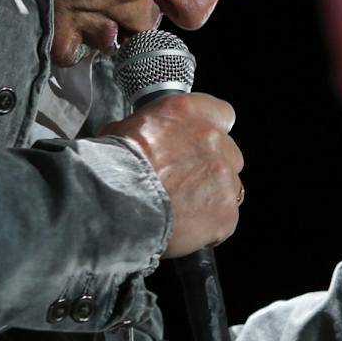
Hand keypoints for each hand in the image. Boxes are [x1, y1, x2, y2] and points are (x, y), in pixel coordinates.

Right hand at [102, 93, 244, 257]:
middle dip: (210, 168)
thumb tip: (137, 137)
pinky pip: (225, 220)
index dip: (211, 130)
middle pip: (228, 153)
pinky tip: (184, 228)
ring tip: (181, 210)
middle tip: (183, 182)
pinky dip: (209, 227)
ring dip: (211, 197)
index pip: (221, 113)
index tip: (200, 143)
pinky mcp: (226, 212)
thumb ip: (145, 130)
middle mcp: (213, 140)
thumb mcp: (122, 130)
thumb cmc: (113, 166)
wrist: (114, 203)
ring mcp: (224, 177)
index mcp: (188, 112)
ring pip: (229, 187)